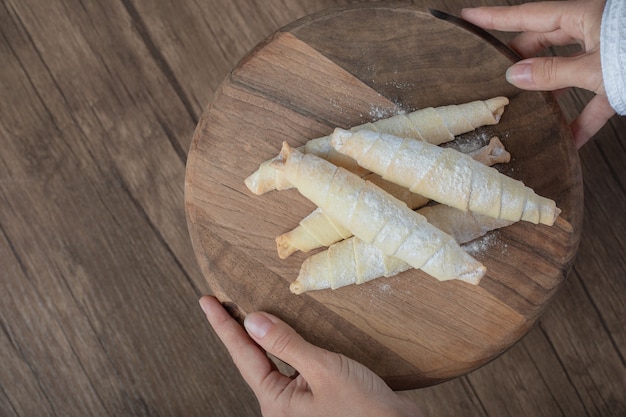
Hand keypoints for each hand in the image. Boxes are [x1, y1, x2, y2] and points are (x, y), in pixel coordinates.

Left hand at [199, 295, 421, 416]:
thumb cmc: (365, 410)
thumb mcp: (324, 370)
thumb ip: (287, 344)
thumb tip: (253, 321)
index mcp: (277, 403)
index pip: (243, 354)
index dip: (223, 324)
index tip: (206, 301)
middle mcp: (283, 406)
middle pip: (254, 359)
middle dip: (238, 330)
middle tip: (221, 301)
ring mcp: (299, 405)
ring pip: (274, 362)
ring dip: (263, 337)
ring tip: (247, 312)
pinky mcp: (317, 400)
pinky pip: (293, 368)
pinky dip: (287, 347)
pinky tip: (288, 334)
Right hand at [461, 0, 614, 147]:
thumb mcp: (594, 67)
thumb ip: (553, 72)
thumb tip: (515, 75)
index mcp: (581, 17)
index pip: (525, 15)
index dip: (493, 17)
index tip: (465, 17)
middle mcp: (590, 31)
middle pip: (542, 41)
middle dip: (516, 57)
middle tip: (489, 70)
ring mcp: (604, 55)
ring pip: (565, 70)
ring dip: (546, 91)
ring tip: (522, 107)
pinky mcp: (617, 78)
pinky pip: (593, 99)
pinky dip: (582, 119)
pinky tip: (570, 141)